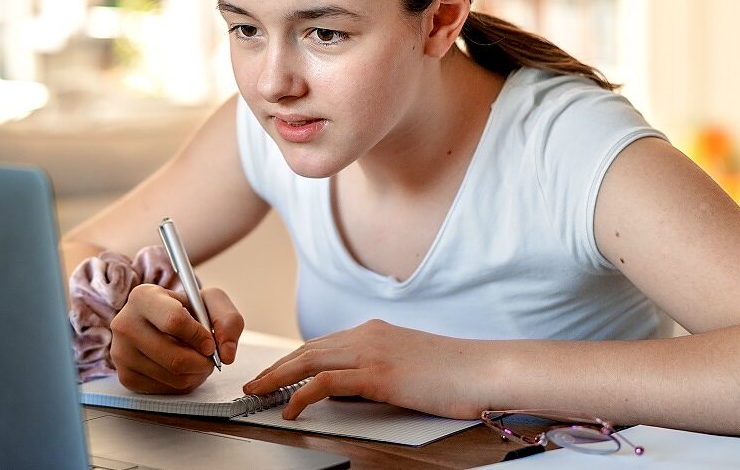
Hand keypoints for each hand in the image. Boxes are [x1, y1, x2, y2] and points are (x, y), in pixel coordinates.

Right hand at [109, 283, 243, 393]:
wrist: (159, 322)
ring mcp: (121, 353)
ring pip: (172, 377)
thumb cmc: (184, 310)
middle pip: (174, 358)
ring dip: (196, 374)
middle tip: (209, 358)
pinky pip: (165, 390)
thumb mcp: (210, 302)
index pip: (175, 322)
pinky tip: (182, 369)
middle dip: (202, 362)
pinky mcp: (125, 377)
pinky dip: (183, 383)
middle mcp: (125, 324)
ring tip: (198, 361)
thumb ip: (228, 320)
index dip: (200, 336)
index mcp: (143, 297)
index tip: (209, 342)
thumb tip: (226, 354)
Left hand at [241, 319, 482, 419]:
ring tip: (257, 393)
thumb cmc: (457, 374)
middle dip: (276, 367)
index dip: (293, 360)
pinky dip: (301, 394)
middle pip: (307, 350)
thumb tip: (354, 391)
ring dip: (277, 378)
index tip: (274, 374)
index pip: (321, 344)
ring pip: (308, 361)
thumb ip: (380, 372)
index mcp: (375, 332)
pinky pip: (325, 383)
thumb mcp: (410, 367)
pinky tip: (289, 408)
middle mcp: (368, 335)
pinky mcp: (377, 373)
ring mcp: (371, 351)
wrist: (486, 369)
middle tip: (253, 383)